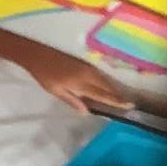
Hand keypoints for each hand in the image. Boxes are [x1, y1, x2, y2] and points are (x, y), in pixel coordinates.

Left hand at [18, 43, 133, 114]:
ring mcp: (86, 66)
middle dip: (118, 95)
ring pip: (104, 79)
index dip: (116, 101)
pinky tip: (106, 87)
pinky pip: (99, 74)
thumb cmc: (44, 75)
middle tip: (129, 104)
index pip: (103, 94)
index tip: (129, 105)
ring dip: (112, 88)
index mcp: (80, 83)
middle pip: (107, 86)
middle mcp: (87, 73)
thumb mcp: (56, 91)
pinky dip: (105, 81)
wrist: (37, 54)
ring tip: (120, 97)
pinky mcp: (84, 62)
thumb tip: (87, 111)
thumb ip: (72, 101)